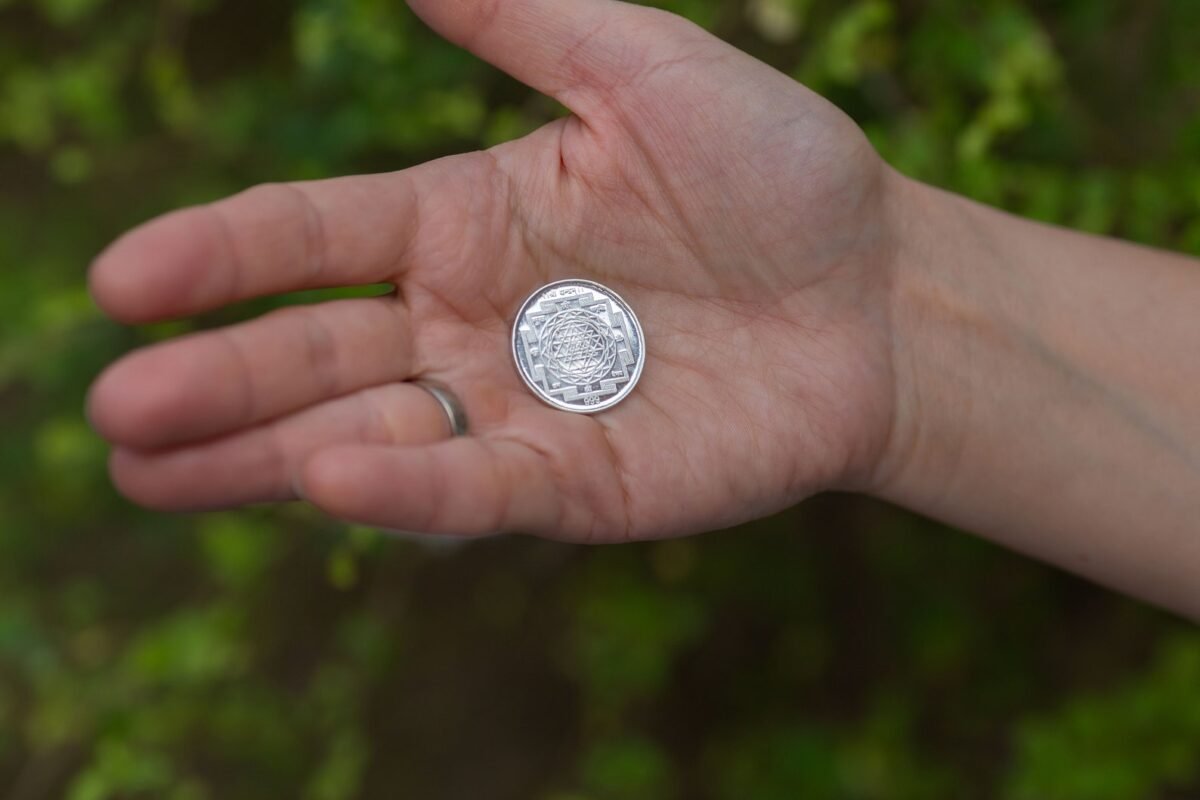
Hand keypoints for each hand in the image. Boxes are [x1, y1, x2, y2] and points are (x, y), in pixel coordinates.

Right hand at [88, 0, 904, 540]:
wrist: (880, 290)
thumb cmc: (776, 174)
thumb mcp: (644, 70)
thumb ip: (522, 17)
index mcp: (467, 218)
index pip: (316, 236)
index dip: (220, 255)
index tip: (122, 279)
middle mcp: (473, 320)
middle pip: (319, 351)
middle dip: (216, 380)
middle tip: (115, 410)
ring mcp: (523, 408)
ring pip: (373, 434)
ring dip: (264, 458)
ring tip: (151, 474)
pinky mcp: (584, 485)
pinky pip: (485, 487)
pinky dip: (411, 485)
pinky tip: (327, 480)